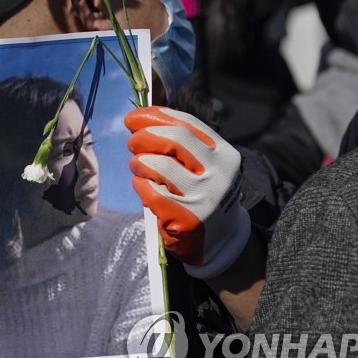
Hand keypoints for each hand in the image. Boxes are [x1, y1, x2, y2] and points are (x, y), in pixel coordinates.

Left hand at [126, 106, 249, 279]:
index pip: (187, 124)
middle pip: (174, 139)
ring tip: (138, 167)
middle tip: (132, 143)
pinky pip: (151, 192)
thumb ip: (181, 144)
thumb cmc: (202, 194)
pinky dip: (140, 185)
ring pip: (160, 165)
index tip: (132, 119)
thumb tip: (141, 121)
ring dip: (140, 162)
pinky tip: (143, 186)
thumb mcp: (204, 165)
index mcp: (224, 153)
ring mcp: (205, 197)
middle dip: (145, 137)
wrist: (219, 241)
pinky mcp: (188, 219)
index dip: (155, 117)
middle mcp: (220, 173)